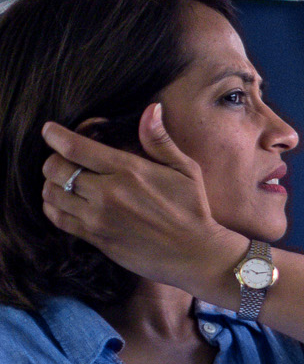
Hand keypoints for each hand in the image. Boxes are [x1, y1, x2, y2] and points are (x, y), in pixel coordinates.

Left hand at [40, 106, 242, 292]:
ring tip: (63, 181)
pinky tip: (63, 202)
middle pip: (56, 168)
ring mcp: (99, 217)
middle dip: (54, 160)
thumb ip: (160, 140)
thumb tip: (152, 109)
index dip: (55, 135)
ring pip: (52, 193)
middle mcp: (108, 193)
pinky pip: (58, 218)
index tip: (50, 130)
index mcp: (129, 170)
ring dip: (52, 184)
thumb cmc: (193, 209)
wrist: (194, 253)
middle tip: (63, 159)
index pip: (76, 147)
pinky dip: (52, 207)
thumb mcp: (185, 170)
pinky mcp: (95, 237)